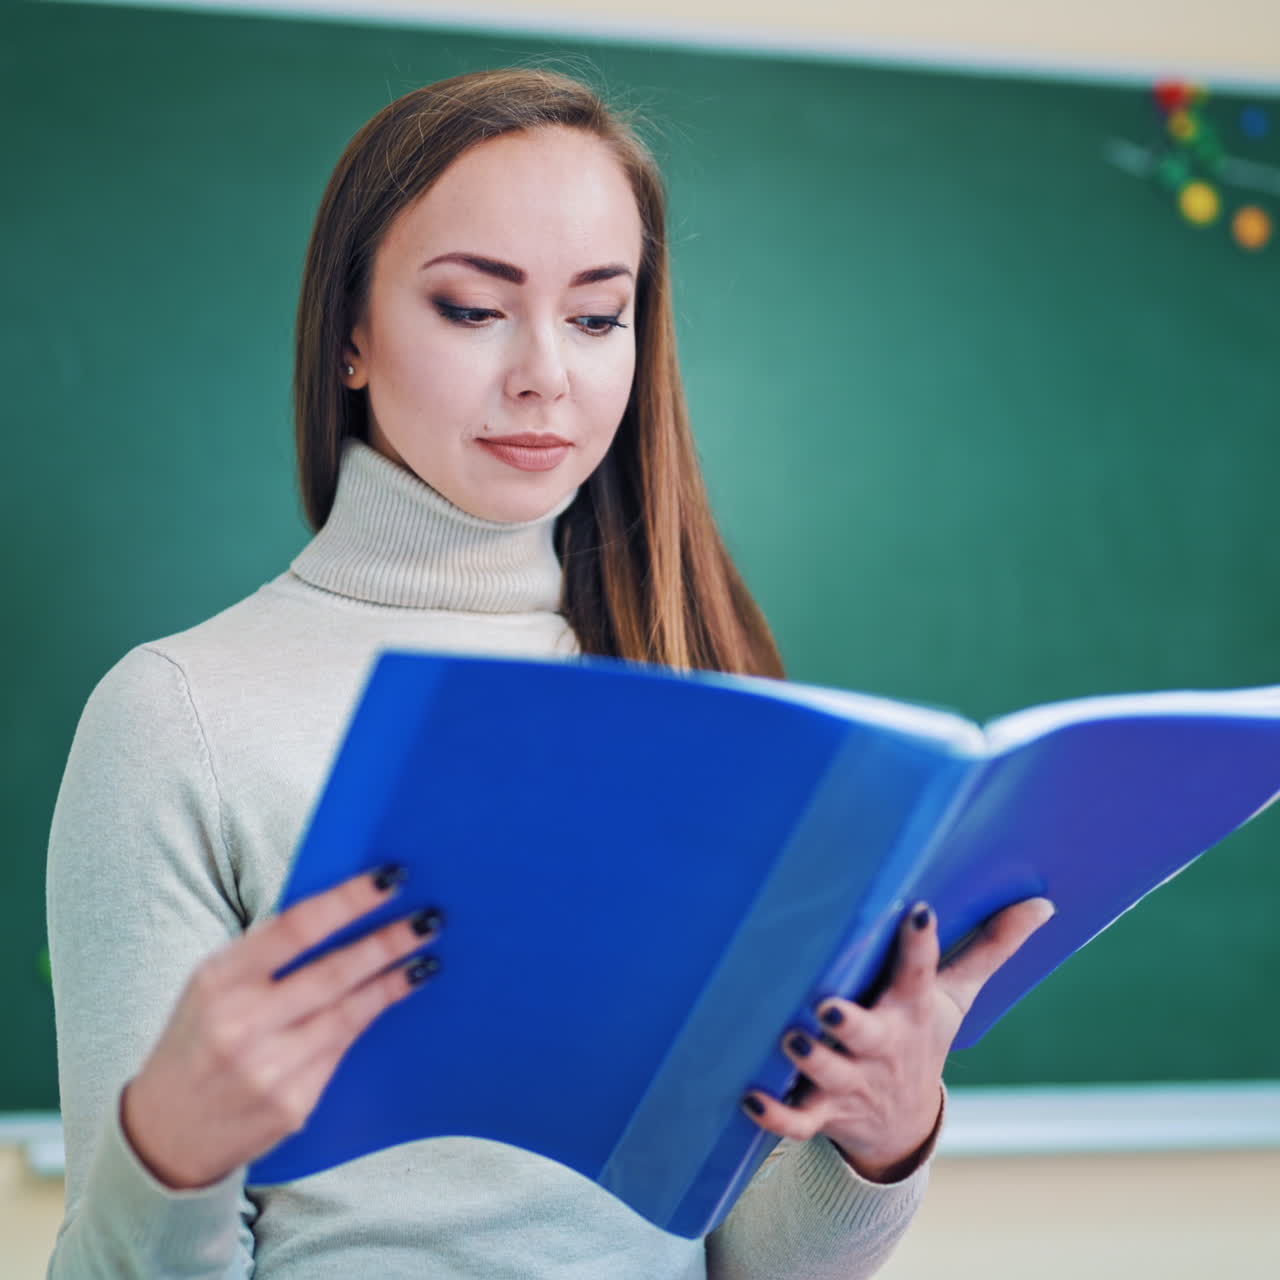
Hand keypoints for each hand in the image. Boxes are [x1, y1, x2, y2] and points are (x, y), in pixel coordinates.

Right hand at [120, 867, 439, 1189]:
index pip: (297, 927)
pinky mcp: (294, 1104)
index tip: (392, 878)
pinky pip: (345, 1048)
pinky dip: (374, 1015)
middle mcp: (242, 1024)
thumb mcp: (212, 985)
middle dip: (389, 941)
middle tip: (431, 917)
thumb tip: (344, 907)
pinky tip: (398, 993)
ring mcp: (270, 1069)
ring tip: (426, 954)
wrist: (165, 1135)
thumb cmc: (199, 1039)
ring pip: (351, 1012)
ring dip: (395, 979)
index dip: (350, 900)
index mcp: (219, 979)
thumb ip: (267, 953)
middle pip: (335, 971)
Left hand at [742, 897, 1055, 1181]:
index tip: (917, 911)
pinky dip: (774, 1115)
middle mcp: (880, 1047)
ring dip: (809, 1061)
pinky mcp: (823, 1112)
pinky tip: (749, 1097)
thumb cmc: (920, 1036)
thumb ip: (992, 948)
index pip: (921, 972)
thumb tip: (1044, 903)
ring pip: (828, 1076)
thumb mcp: (956, 996)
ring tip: (788, 1039)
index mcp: (911, 1011)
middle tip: (826, 1006)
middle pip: (866, 1035)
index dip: (921, 944)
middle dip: (848, 1022)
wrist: (903, 1125)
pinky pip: (797, 1121)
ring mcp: (850, 1082)